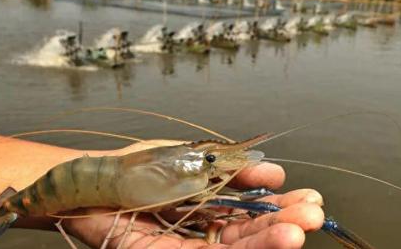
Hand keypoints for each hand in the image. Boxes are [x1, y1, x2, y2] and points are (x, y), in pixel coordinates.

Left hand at [63, 140, 324, 248]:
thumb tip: (274, 171)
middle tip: (313, 214)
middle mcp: (203, 233)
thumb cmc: (135, 167)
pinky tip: (264, 242)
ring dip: (266, 241)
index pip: (253, 213)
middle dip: (282, 224)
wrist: (87, 180)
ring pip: (233, 248)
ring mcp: (186, 247)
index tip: (310, 198)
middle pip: (249, 233)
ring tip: (296, 232)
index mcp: (211, 208)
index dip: (281, 207)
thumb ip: (229, 168)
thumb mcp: (189, 160)